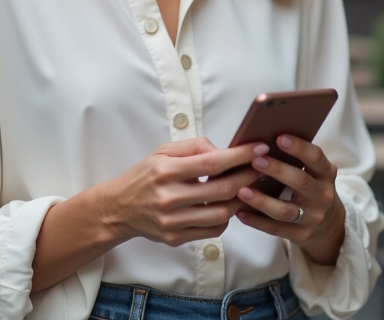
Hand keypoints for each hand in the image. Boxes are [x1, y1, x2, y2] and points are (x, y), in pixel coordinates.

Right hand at [101, 137, 265, 247]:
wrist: (119, 208)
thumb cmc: (145, 176)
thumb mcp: (162, 152)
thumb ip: (194, 147)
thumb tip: (224, 151)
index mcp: (166, 171)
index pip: (213, 163)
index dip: (241, 156)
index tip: (260, 148)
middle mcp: (169, 197)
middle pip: (223, 189)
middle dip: (249, 176)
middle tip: (263, 168)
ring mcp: (173, 221)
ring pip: (222, 212)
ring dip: (242, 199)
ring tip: (249, 187)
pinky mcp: (176, 237)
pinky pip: (213, 229)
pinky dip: (227, 217)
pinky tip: (228, 205)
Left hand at [235, 134, 346, 264]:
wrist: (328, 224)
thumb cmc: (310, 187)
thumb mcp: (313, 171)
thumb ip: (295, 158)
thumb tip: (261, 141)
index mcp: (326, 173)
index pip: (316, 157)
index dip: (299, 147)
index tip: (279, 138)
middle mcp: (323, 195)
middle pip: (301, 182)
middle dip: (277, 170)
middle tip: (255, 160)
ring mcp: (313, 217)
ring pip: (286, 210)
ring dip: (262, 200)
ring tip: (241, 190)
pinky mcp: (302, 234)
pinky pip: (276, 229)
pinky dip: (257, 221)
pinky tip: (240, 212)